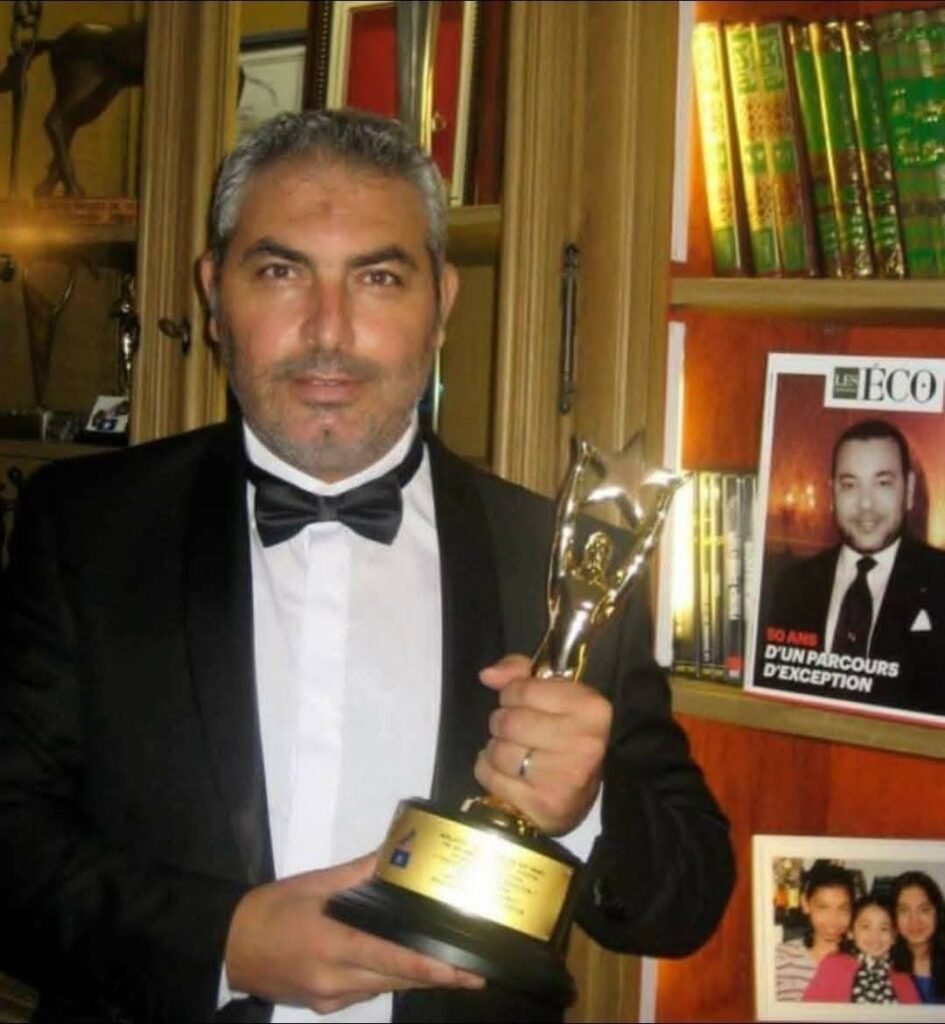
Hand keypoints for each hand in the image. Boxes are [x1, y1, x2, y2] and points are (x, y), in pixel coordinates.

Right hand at [224, 854, 483, 1013]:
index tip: (465, 969)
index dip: (431, 967)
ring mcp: (330, 998)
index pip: (392, 958)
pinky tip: (406, 967)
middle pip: (395, 980)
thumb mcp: (315, 884)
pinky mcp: (324, 1006)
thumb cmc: (271, 909)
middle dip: (437, 976)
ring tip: (453, 968)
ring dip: (416, 979)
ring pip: (384, 989)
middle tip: (475, 969)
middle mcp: (335, 979)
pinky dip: (388, 979)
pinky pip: (366, 993)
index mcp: (333, 943)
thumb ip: (359, 873)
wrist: (228, 946)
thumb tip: (395, 854)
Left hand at [474, 653, 612, 834]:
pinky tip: (506, 773)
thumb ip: (519, 672)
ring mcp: (566, 777)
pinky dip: (489, 772)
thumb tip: (488, 675)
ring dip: (496, 749)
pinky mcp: (544, 805)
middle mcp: (584, 742)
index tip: (518, 702)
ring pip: (498, 751)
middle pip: (509, 722)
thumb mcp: (552, 693)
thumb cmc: (563, 735)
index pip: (524, 689)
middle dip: (501, 722)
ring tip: (512, 752)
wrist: (578, 793)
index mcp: (591, 708)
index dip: (512, 693)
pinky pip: (490, 777)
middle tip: (513, 729)